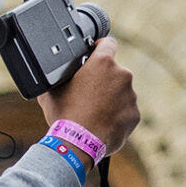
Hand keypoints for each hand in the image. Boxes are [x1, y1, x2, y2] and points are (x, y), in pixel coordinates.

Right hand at [42, 39, 139, 159]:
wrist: (77, 144)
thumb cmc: (64, 115)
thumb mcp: (51, 90)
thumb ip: (57, 76)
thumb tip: (50, 74)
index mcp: (102, 63)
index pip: (108, 43)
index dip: (100, 47)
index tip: (96, 52)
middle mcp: (122, 75)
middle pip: (114, 71)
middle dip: (104, 80)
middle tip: (88, 93)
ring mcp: (131, 96)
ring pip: (121, 92)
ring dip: (111, 98)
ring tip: (94, 111)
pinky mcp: (134, 114)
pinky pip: (126, 111)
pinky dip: (118, 115)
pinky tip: (102, 122)